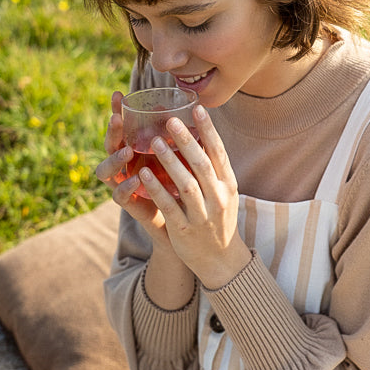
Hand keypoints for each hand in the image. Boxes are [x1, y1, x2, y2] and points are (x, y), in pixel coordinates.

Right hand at [95, 91, 172, 244]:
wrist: (184, 219)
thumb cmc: (181, 182)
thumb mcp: (183, 156)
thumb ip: (183, 137)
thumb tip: (194, 106)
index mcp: (134, 148)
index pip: (121, 126)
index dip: (116, 110)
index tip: (117, 94)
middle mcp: (124, 164)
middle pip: (109, 144)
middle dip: (112, 131)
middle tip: (117, 119)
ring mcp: (123, 183)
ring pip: (106, 169)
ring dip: (115, 159)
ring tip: (127, 150)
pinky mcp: (129, 204)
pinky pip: (119, 195)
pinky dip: (127, 186)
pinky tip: (138, 178)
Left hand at [138, 105, 250, 288]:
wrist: (221, 261)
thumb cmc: (218, 219)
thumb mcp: (223, 192)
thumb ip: (213, 169)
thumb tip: (199, 136)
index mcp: (227, 184)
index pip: (219, 152)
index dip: (209, 130)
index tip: (198, 108)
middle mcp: (218, 197)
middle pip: (202, 164)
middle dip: (186, 141)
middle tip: (171, 120)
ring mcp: (203, 214)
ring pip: (186, 184)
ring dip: (170, 162)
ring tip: (154, 142)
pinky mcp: (185, 229)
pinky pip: (169, 205)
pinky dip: (156, 188)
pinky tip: (142, 174)